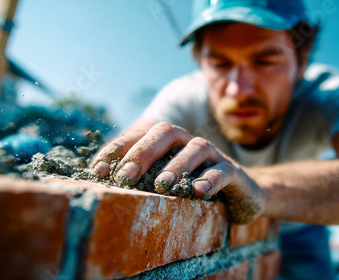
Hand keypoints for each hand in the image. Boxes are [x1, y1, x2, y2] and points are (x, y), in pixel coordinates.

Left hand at [90, 122, 266, 222]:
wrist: (240, 192)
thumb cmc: (192, 186)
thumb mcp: (164, 182)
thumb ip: (140, 179)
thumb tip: (101, 183)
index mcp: (167, 142)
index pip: (138, 135)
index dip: (117, 149)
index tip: (98, 171)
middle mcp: (187, 141)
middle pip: (165, 131)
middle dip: (143, 152)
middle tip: (126, 176)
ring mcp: (212, 154)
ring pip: (196, 148)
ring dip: (176, 165)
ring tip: (161, 186)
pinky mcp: (232, 171)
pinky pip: (222, 170)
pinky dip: (210, 179)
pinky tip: (198, 191)